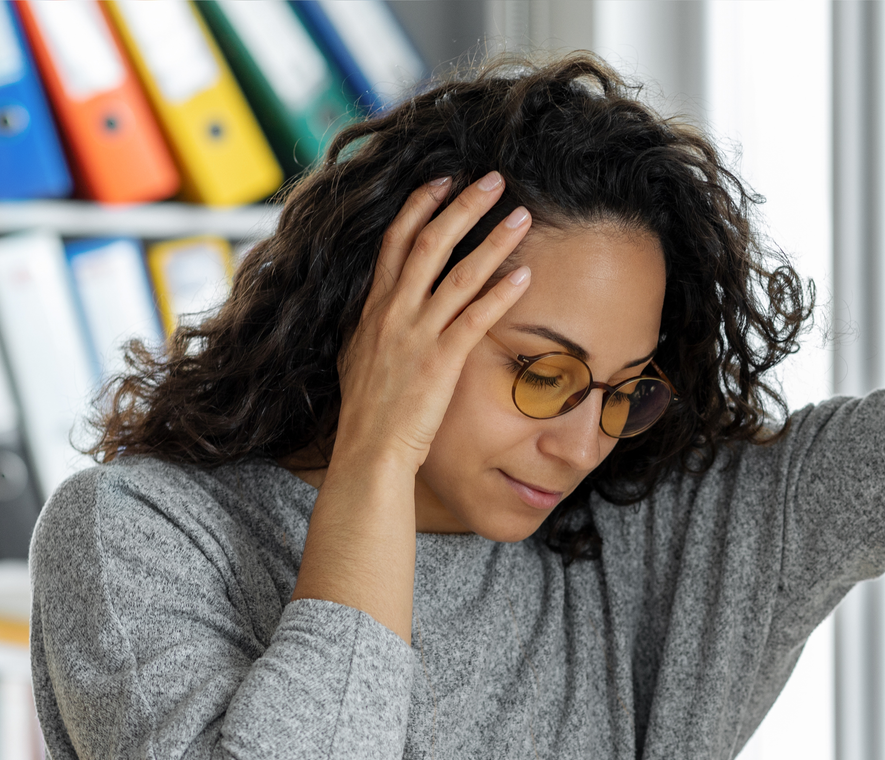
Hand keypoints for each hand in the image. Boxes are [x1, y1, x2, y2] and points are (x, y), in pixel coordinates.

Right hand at [289, 174, 530, 640]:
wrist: (368, 454)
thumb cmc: (368, 416)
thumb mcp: (359, 360)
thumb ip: (373, 331)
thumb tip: (379, 314)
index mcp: (373, 309)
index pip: (396, 242)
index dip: (421, 207)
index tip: (444, 181)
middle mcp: (391, 313)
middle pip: (428, 242)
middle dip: (462, 206)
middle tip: (492, 178)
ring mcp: (415, 335)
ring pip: (457, 273)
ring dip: (492, 241)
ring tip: (522, 216)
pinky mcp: (439, 361)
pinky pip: (474, 318)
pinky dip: (500, 294)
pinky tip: (525, 276)